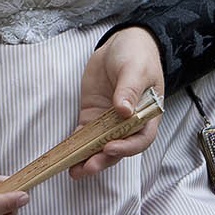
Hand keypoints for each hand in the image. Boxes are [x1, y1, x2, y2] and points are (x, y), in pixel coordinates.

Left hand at [69, 27, 164, 179]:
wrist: (122, 44)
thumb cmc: (137, 55)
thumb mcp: (135, 69)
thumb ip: (130, 89)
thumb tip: (124, 111)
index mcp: (147, 115)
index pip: (141, 139)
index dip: (127, 147)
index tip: (110, 147)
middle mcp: (129, 123)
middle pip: (119, 147)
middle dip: (104, 159)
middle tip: (89, 166)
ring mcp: (110, 121)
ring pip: (100, 146)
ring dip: (88, 158)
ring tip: (75, 170)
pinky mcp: (93, 116)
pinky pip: (85, 134)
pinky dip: (76, 146)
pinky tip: (67, 155)